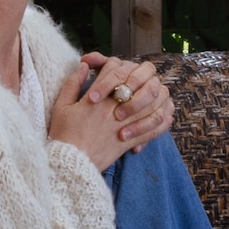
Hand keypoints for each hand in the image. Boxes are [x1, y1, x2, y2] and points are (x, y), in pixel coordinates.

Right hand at [48, 56, 170, 170]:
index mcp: (98, 99)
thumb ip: (72, 83)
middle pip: (137, 84)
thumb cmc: (63, 134)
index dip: (117, 65)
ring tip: (156, 93)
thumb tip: (83, 67)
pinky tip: (166, 116)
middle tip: (139, 78)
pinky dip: (161, 123)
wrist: (69, 163)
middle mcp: (114, 110)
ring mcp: (124, 126)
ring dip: (156, 97)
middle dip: (142, 77)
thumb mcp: (62, 106)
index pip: (115, 70)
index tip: (115, 69)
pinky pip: (152, 131)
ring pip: (150, 106)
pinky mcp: (129, 143)